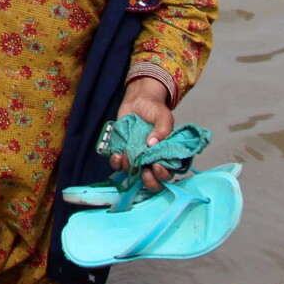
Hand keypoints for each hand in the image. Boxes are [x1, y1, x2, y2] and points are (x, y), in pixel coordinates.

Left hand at [111, 76, 176, 192]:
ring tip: (126, 154)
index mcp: (167, 155)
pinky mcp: (123, 153)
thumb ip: (163, 129)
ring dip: (130, 168)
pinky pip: (118, 165)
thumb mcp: (164, 116)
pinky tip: (116, 155)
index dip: (163, 175)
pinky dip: (116, 163)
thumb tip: (153, 143)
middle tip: (144, 172)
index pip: (168, 174)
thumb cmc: (154, 110)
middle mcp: (152, 160)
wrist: (138, 100)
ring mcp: (137, 158)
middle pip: (153, 182)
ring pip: (134, 175)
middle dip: (148, 181)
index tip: (156, 166)